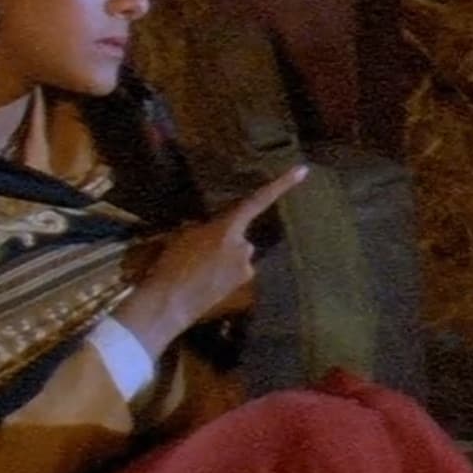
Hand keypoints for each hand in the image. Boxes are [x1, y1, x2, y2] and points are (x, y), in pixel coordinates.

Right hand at [118, 165, 306, 354]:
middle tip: (199, 253)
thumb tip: (212, 228)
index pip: (258, 201)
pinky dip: (225, 273)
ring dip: (224, 258)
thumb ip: (205, 227)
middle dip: (225, 240)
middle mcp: (244, 246)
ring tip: (199, 270)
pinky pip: (237, 270)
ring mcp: (246, 267)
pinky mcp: (244, 283)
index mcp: (227, 228)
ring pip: (238, 254)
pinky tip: (207, 281)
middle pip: (239, 236)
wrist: (170, 302)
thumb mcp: (184, 235)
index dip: (281, 185)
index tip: (302, 171)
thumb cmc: (171, 264)